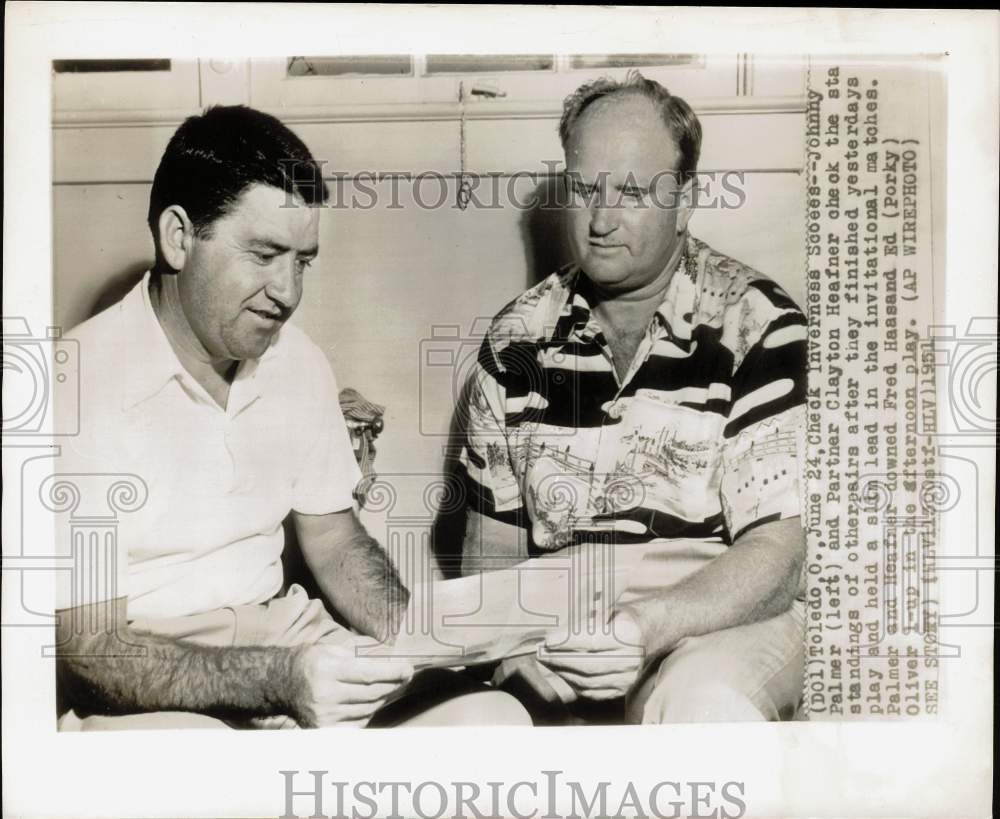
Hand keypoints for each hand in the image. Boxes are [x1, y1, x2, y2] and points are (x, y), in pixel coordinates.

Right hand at [292, 636, 412, 727]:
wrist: (282, 684)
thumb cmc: (311, 662)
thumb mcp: (332, 649)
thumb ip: (361, 651)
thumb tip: (391, 652)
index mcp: (327, 670)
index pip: (368, 674)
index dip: (392, 672)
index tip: (408, 669)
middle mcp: (325, 695)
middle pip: (372, 693)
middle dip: (393, 684)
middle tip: (404, 676)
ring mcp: (324, 716)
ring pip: (368, 709)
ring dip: (383, 698)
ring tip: (388, 686)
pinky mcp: (324, 730)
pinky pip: (359, 724)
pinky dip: (369, 712)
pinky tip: (371, 702)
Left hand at [536, 609, 644, 700]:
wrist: (649, 633)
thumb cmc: (622, 617)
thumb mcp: (608, 608)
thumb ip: (587, 619)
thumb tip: (557, 632)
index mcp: (629, 634)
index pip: (592, 641)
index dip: (567, 642)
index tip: (548, 641)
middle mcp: (631, 659)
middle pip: (588, 665)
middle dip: (559, 660)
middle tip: (541, 653)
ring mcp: (628, 678)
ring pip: (588, 681)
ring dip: (563, 672)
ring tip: (547, 661)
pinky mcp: (622, 690)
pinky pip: (592, 692)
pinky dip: (573, 683)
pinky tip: (562, 672)